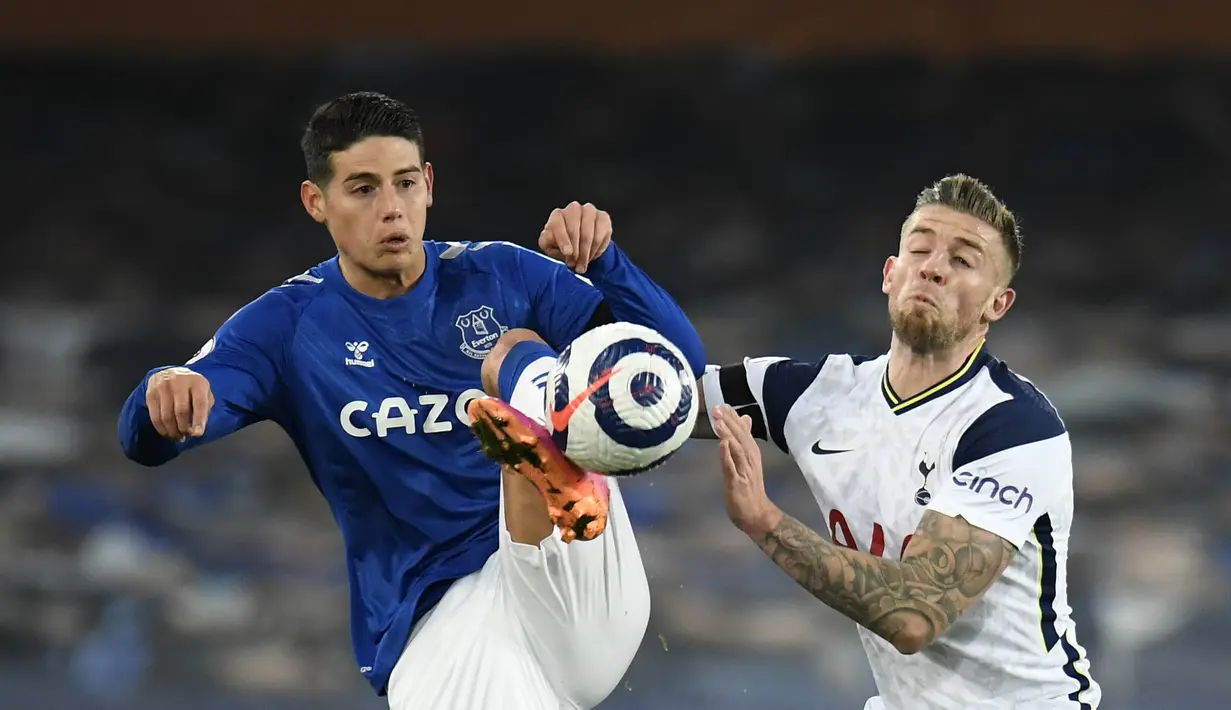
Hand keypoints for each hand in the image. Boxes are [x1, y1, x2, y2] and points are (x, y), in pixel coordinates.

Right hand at [146, 367, 213, 440]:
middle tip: (186, 435)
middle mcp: (179, 383)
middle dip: (184, 428)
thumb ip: (205, 409)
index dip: (199, 420)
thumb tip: (197, 430)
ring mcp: (163, 387)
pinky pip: (155, 417)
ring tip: (177, 436)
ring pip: (166, 416)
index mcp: (197, 382)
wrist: (170, 373)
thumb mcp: (204, 393)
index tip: (198, 434)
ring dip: (172, 431)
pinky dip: (161, 429)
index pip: (199, 403)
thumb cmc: (191, 387)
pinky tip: (167, 432)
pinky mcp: (151, 394)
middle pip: (181, 411)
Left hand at [539, 201, 612, 273]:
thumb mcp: (550, 245)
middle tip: (574, 264)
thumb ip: (548, 243)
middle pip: (574, 229)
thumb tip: (560, 246)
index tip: (568, 253)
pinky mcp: (603, 217)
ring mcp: (589, 211)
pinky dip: (596, 248)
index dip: (563, 241)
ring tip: (582, 264)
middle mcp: (573, 209)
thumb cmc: (563, 244)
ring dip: (586, 252)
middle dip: (575, 250)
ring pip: (588, 233)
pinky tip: (592, 255)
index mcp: (557, 215)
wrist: (579, 245)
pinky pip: (601, 234)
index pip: (558, 225)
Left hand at [713, 405, 782, 537]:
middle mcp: (750, 458)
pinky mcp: (738, 482)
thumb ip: (744, 439)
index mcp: (751, 452)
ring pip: (737, 448)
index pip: (743, 431)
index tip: (723, 404)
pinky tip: (722, 444)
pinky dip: (727, 454)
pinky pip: (732, 466)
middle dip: (729, 422)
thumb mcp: (746, 460)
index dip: (733, 418)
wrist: (756, 514)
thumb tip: (745, 418)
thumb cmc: (749, 488)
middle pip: (740, 437)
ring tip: (719, 421)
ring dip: (728, 434)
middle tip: (717, 408)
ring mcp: (744, 470)